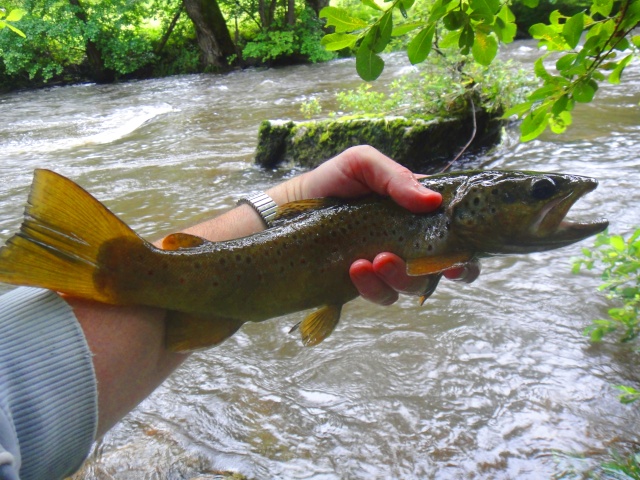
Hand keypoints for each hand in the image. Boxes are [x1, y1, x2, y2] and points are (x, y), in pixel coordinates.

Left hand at [272, 145, 480, 305]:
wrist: (293, 209)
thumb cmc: (332, 181)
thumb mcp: (362, 163)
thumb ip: (396, 177)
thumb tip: (432, 201)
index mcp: (419, 211)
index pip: (457, 234)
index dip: (465, 251)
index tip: (458, 258)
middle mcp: (411, 240)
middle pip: (443, 268)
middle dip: (434, 270)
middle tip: (409, 261)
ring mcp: (390, 263)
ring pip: (414, 285)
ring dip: (400, 278)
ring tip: (372, 260)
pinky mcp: (368, 283)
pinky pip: (383, 295)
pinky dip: (373, 286)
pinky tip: (355, 269)